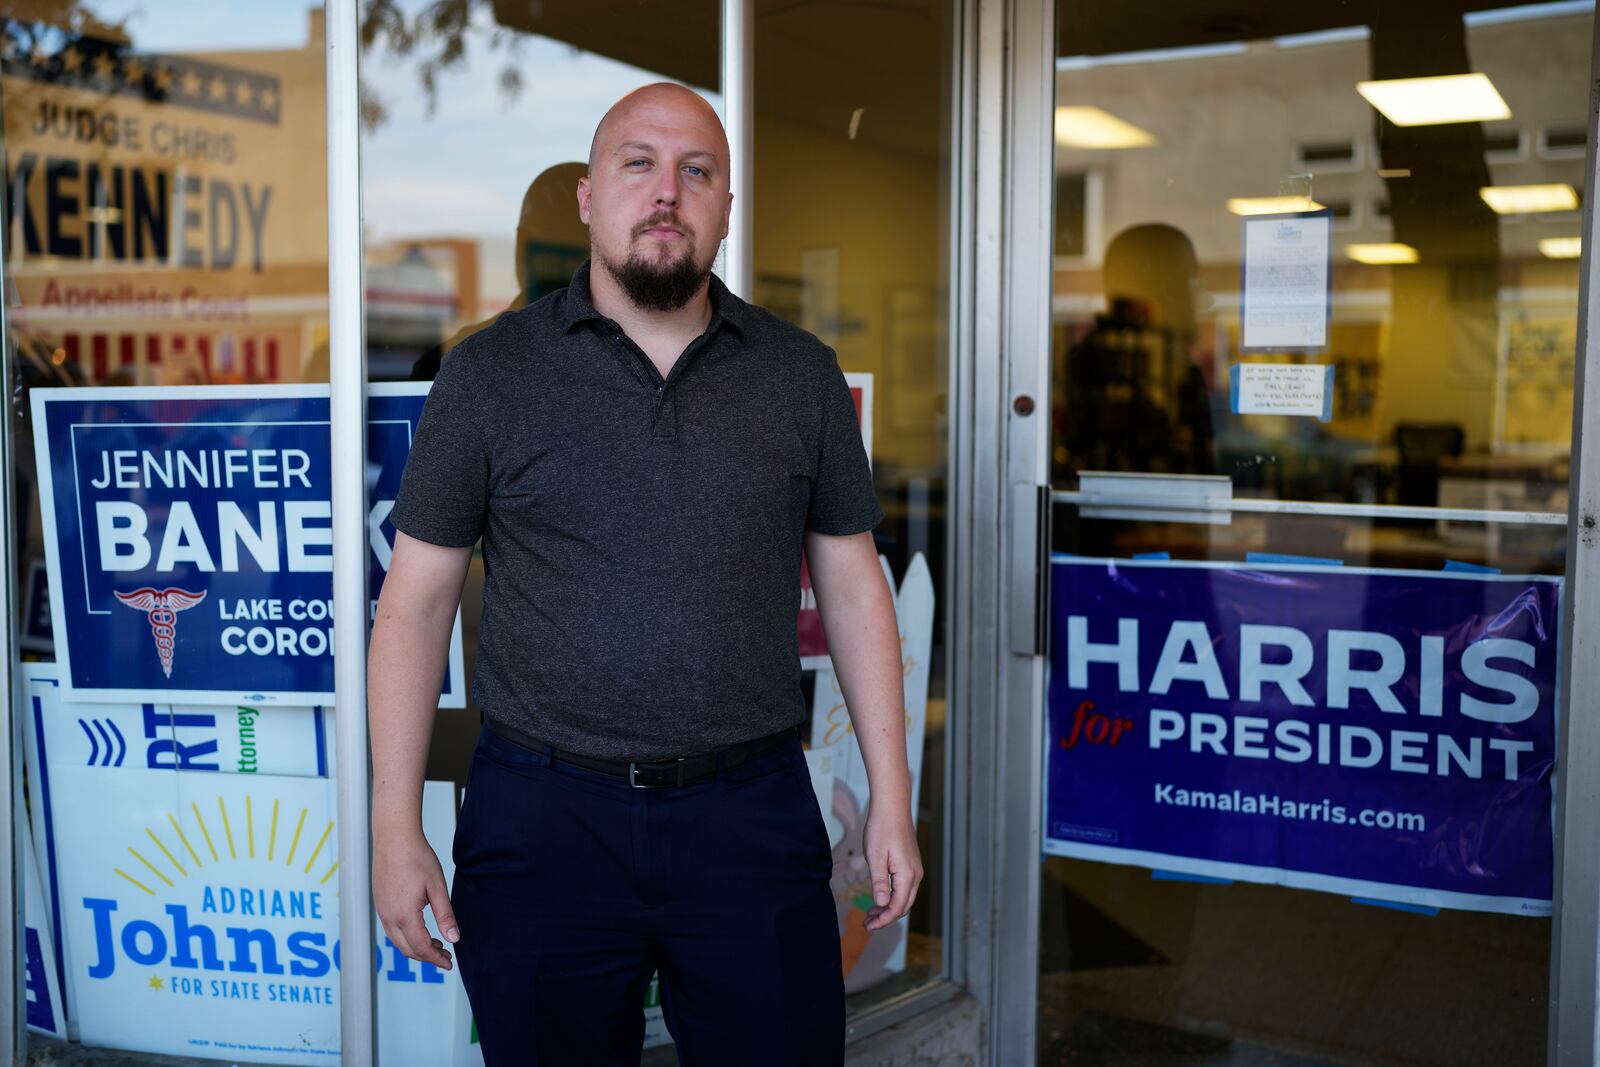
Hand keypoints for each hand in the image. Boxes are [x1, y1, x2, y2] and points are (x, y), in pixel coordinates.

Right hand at [373, 824, 458, 968]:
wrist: (394, 837)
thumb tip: (453, 939)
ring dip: (416, 948)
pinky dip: (406, 937)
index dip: (437, 959)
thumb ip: (445, 915)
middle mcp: (389, 917)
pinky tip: (419, 929)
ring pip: (397, 941)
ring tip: (436, 944)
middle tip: (445, 956)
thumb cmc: (416, 857)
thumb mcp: (437, 887)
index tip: (449, 963)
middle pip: (407, 949)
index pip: (421, 948)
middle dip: (427, 957)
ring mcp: (381, 911)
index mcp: (404, 915)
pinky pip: (391, 930)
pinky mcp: (380, 904)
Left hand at [861, 810, 922, 931]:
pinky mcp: (911, 864)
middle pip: (903, 906)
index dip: (883, 920)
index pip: (897, 907)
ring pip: (904, 897)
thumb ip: (879, 882)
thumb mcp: (875, 856)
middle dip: (886, 917)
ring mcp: (915, 869)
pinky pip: (904, 887)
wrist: (892, 806)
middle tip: (866, 923)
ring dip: (888, 908)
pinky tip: (879, 897)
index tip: (867, 926)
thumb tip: (882, 904)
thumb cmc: (881, 828)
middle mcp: (915, 874)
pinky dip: (892, 896)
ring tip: (870, 913)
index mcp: (907, 875)